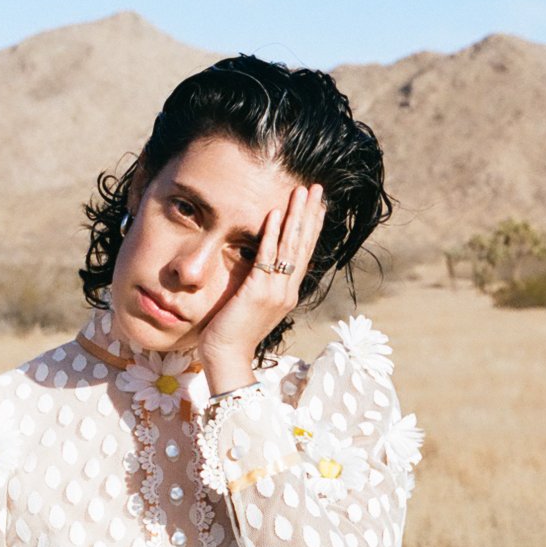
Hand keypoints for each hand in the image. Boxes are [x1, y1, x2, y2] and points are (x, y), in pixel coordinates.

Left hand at [197, 183, 325, 392]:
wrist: (228, 358)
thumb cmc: (234, 333)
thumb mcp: (254, 306)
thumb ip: (262, 286)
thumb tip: (263, 268)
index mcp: (288, 293)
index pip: (304, 253)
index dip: (312, 227)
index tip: (318, 204)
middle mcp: (287, 290)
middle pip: (303, 245)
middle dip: (310, 214)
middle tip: (316, 188)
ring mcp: (275, 292)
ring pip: (289, 247)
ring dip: (296, 216)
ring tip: (301, 191)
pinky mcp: (258, 292)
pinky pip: (266, 257)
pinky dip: (271, 234)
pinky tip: (275, 213)